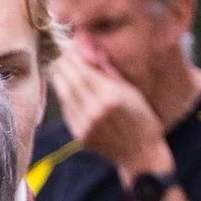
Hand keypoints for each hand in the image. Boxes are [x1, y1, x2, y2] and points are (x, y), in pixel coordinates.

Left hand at [47, 53, 173, 180]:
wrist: (140, 153)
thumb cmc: (142, 119)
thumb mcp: (132, 92)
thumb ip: (110, 73)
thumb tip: (94, 53)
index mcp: (111, 96)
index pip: (84, 71)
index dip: (74, 58)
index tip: (70, 47)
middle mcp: (95, 110)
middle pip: (71, 81)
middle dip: (64, 65)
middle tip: (60, 54)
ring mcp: (85, 123)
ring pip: (65, 96)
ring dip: (60, 79)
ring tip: (58, 67)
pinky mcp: (79, 134)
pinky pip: (67, 111)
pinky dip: (64, 97)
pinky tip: (64, 87)